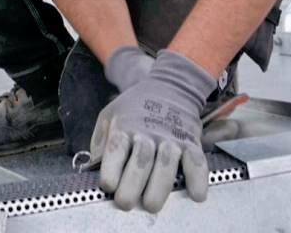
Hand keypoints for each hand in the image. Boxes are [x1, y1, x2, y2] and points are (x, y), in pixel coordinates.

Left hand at [90, 49, 215, 212]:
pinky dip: (198, 178)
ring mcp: (171, 137)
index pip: (116, 148)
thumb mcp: (111, 114)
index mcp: (125, 126)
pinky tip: (195, 194)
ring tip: (151, 204)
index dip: (111, 168)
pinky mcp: (191, 142)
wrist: (170, 85)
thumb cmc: (136, 107)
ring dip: (159, 186)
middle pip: (141, 159)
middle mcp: (148, 132)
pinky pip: (196, 161)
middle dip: (132, 183)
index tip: (108, 185)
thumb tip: (93, 167)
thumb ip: (101, 140)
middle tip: (125, 202)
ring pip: (166, 163)